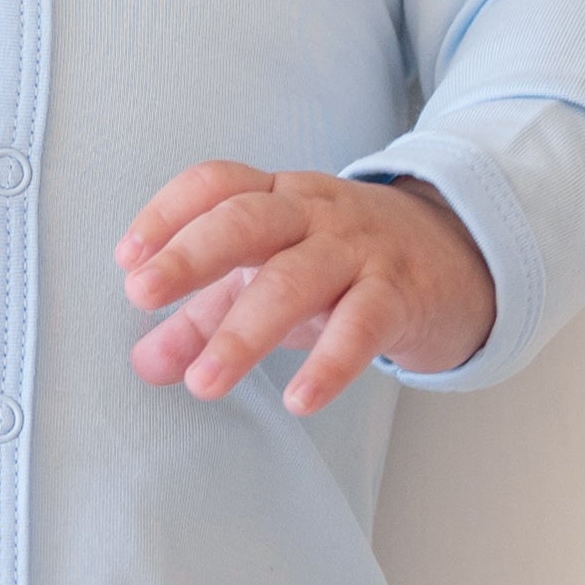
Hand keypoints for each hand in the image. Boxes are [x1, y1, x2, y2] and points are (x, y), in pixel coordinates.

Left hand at [115, 164, 495, 415]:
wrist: (456, 256)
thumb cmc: (342, 265)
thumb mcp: (270, 278)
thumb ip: (203, 319)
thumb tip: (145, 363)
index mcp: (276, 199)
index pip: (216, 183)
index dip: (167, 214)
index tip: (128, 260)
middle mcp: (314, 214)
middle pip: (246, 220)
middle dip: (190, 255)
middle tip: (143, 295)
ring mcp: (358, 251)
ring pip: (295, 280)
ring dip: (244, 332)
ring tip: (204, 384)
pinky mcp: (398, 295)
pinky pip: (362, 325)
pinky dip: (329, 364)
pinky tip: (299, 401)